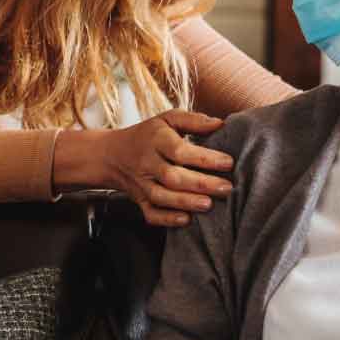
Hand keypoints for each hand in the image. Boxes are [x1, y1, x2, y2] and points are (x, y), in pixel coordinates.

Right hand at [103, 109, 235, 226]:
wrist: (111, 155)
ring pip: (162, 197)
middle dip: (201, 184)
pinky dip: (167, 219)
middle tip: (226, 188)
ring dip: (186, 202)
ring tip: (209, 204)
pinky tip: (186, 220)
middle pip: (172, 176)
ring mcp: (142, 184)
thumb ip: (193, 120)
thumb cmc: (148, 135)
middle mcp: (147, 163)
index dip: (204, 158)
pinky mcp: (139, 201)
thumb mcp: (167, 119)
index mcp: (156, 140)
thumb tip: (220, 124)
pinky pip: (150, 213)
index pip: (180, 150)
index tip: (228, 162)